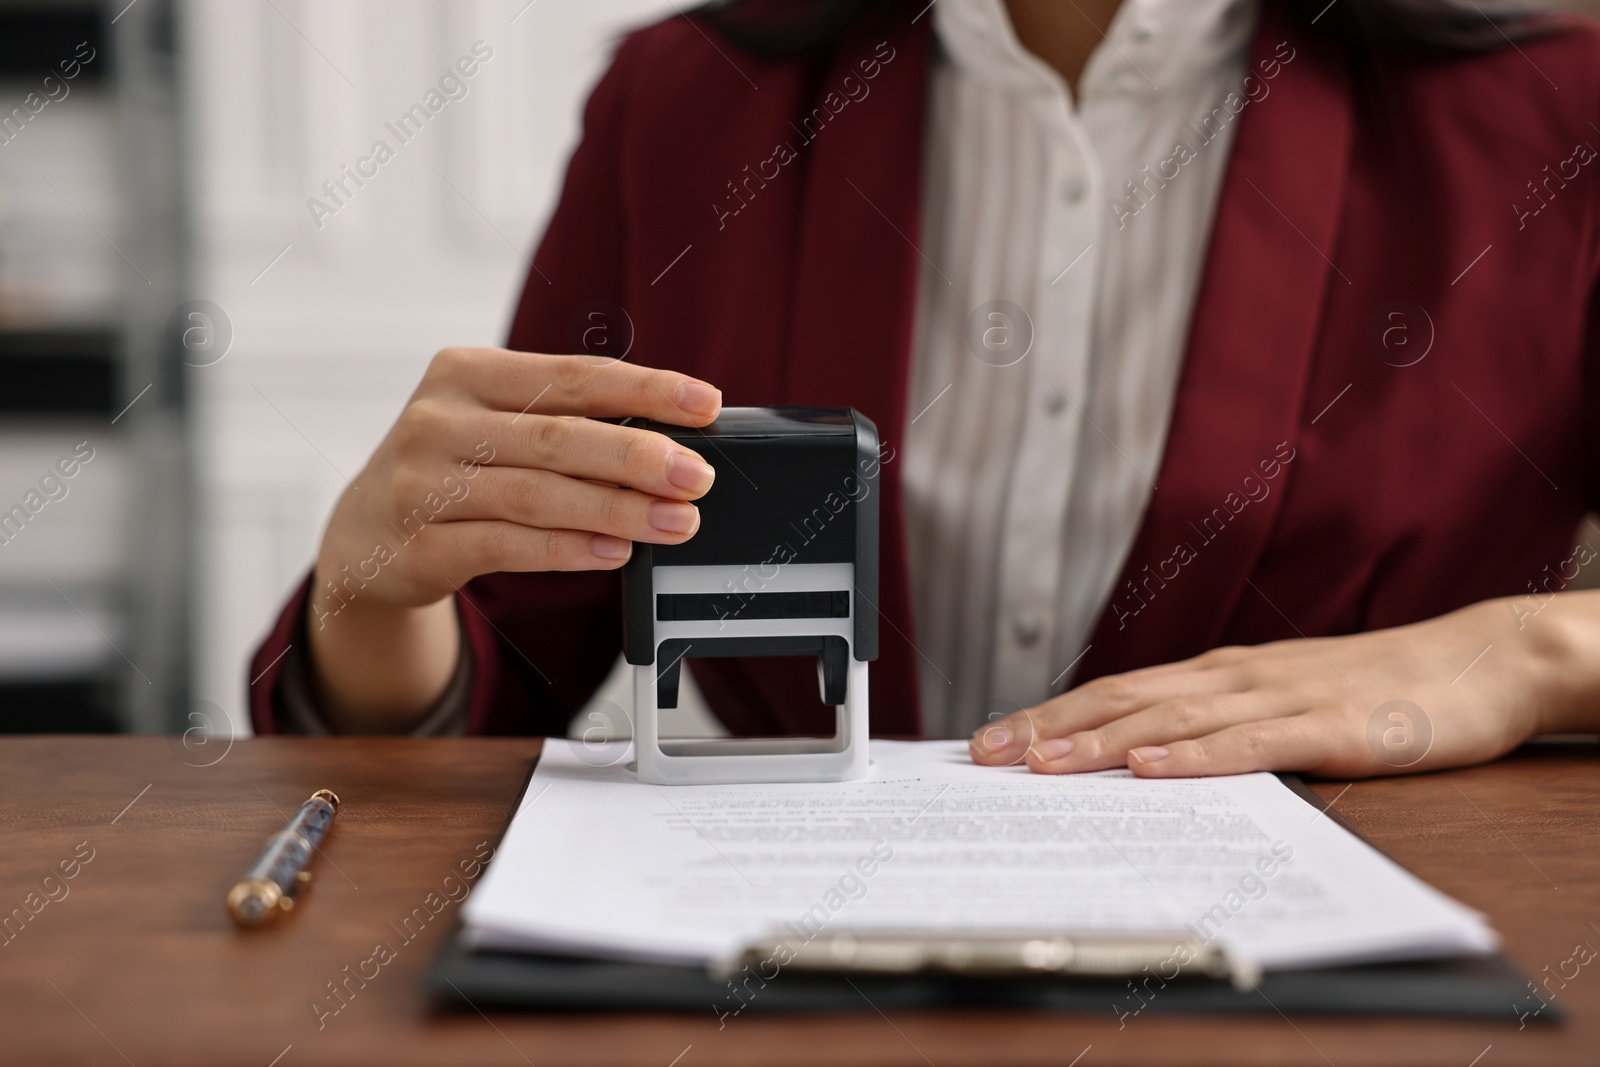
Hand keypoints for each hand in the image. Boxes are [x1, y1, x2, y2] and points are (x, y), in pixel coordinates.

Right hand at [307, 347, 721, 726]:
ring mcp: (421, 484)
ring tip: (676, 522)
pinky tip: (614, 551)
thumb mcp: (492, 425)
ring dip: (617, 509)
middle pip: (558, 436)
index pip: (572, 375)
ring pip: (537, 494)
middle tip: (698, 476)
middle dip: (639, 457)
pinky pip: (506, 546)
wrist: (360, 539)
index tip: (705, 404)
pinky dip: (567, 549)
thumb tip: (671, 442)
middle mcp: (438, 421)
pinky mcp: (418, 546)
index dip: (645, 389)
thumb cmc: (450, 471)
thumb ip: (563, 424)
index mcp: (465, 373)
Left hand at [968, 594, 1598, 778]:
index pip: (1116, 692)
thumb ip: (1219, 724)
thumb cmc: (1375, 689)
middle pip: (1124, 700)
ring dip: (1102, 741)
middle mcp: (1235, 676)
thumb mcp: (1281, 703)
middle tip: (986, 754)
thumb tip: (1145, 757)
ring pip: (1173, 720)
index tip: (989, 739)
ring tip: (1044, 762)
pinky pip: (1250, 745)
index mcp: (1220, 674)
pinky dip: (1195, 757)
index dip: (1048, 714)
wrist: (1476, 661)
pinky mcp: (1327, 726)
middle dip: (1049, 726)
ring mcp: (1280, 697)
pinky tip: (1152, 770)